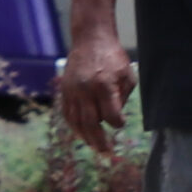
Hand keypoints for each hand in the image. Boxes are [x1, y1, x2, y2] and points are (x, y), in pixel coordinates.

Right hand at [58, 31, 136, 152]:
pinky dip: (74, 126)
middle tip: (106, 152)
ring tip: (94, 147)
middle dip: (99, 140)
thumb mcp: (127, 75)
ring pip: (76, 121)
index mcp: (104, 86)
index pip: (110, 115)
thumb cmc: (113, 57)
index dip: (117, 123)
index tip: (121, 124)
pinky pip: (67, 113)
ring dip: (85, 137)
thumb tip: (115, 116)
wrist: (90, 39)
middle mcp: (85, 90)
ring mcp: (72, 91)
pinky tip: (81, 133)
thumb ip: (123, 97)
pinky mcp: (65, 90)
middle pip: (91, 123)